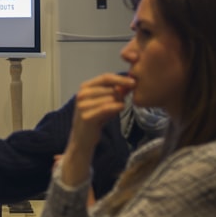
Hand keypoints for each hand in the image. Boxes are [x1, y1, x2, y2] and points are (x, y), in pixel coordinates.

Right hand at [59, 73, 133, 188]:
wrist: (82, 139)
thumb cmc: (94, 119)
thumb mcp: (103, 102)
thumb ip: (113, 92)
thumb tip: (129, 84)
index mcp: (84, 87)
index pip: (105, 77)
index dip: (121, 79)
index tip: (134, 82)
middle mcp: (81, 94)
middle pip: (110, 88)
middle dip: (121, 94)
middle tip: (123, 102)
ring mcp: (83, 105)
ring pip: (110, 98)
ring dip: (119, 103)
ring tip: (117, 109)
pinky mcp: (87, 116)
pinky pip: (107, 108)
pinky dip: (117, 108)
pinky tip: (120, 109)